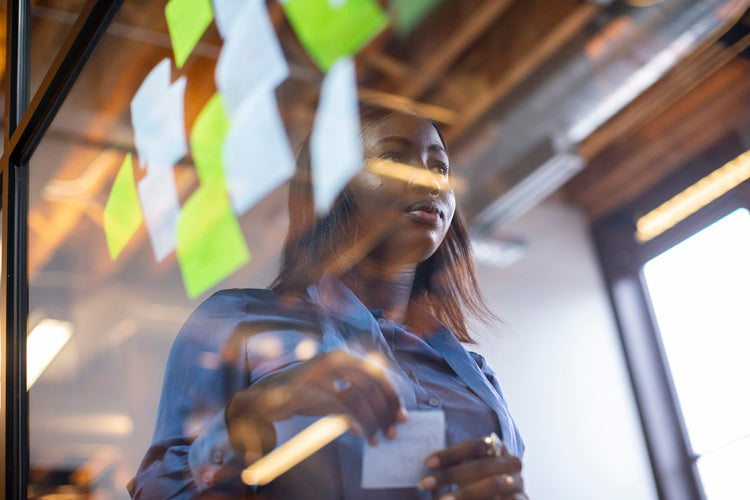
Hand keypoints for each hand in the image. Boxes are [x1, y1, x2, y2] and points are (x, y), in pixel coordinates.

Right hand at [226, 350, 406, 452]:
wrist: (265, 396)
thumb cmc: (304, 393)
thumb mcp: (334, 390)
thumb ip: (356, 394)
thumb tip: (387, 410)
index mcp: (343, 356)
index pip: (377, 373)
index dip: (393, 396)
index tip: (402, 416)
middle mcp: (332, 359)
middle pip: (371, 384)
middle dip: (385, 410)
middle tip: (392, 432)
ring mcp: (317, 373)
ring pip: (356, 396)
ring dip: (370, 421)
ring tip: (375, 439)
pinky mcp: (303, 389)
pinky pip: (335, 405)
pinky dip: (351, 420)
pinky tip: (358, 432)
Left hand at [418, 435, 526, 499]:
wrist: (505, 498)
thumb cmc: (480, 482)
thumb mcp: (468, 472)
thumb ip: (454, 466)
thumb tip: (425, 465)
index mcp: (498, 448)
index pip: (476, 445)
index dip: (451, 454)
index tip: (427, 463)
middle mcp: (511, 463)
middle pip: (480, 466)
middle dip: (450, 475)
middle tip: (423, 484)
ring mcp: (519, 483)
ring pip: (491, 486)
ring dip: (463, 494)